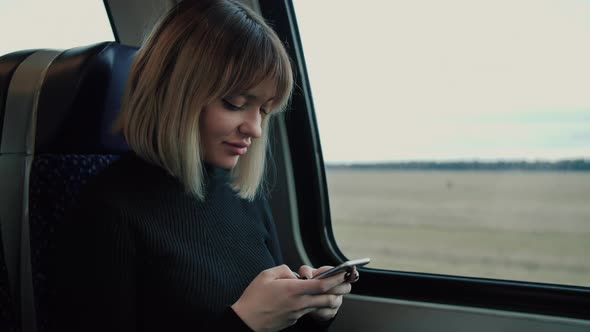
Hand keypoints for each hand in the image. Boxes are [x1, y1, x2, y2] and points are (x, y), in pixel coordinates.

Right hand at [231, 264, 346, 331]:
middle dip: (341, 290)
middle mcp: (298, 302)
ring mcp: (298, 313)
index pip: (321, 285)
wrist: (246, 321)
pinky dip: (320, 304)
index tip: (344, 272)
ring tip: (337, 290)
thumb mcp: (266, 275)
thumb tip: (294, 273)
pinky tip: (318, 298)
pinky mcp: (295, 319)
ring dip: (333, 298)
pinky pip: (312, 310)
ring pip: (322, 306)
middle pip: (328, 298)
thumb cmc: (254, 298)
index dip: (336, 279)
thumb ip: (284, 270)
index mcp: (292, 289)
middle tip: (348, 282)